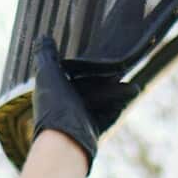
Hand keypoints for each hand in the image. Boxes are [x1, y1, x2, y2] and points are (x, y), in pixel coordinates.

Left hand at [30, 36, 137, 165]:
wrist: (66, 140)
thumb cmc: (54, 106)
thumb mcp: (48, 73)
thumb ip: (46, 55)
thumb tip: (43, 37)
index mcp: (56, 89)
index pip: (73, 73)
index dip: (87, 66)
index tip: (102, 56)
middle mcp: (67, 104)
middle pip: (91, 87)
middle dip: (107, 79)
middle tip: (123, 69)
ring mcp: (80, 118)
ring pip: (102, 101)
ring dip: (118, 93)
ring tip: (135, 87)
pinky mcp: (92, 130)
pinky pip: (108, 116)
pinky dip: (117, 108)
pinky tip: (128, 99)